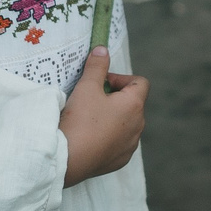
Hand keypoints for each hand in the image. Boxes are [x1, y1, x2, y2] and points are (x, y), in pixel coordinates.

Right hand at [60, 47, 146, 184]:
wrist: (69, 159)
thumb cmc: (80, 119)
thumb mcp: (86, 87)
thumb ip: (96, 66)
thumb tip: (102, 49)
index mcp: (134, 105)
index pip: (140, 82)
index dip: (121, 78)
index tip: (103, 82)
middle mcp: (139, 125)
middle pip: (133, 103)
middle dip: (116, 98)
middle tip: (92, 99)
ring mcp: (131, 145)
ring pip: (127, 124)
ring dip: (114, 118)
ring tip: (90, 119)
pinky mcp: (121, 160)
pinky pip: (120, 143)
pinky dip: (110, 137)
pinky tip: (91, 137)